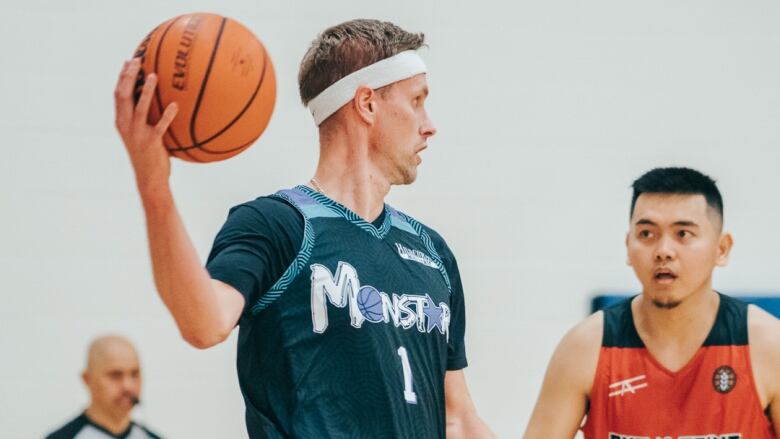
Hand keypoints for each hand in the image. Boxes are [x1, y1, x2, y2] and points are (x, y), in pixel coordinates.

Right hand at [114, 58, 177, 195]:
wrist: (149, 178)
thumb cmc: (148, 154)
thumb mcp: (140, 134)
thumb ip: (143, 118)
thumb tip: (154, 101)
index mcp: (121, 121)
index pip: (117, 94)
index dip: (122, 77)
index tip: (128, 61)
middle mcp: (126, 125)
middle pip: (122, 95)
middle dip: (129, 76)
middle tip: (138, 61)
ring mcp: (137, 134)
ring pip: (139, 107)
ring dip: (146, 90)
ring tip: (154, 75)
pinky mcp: (151, 142)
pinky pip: (160, 126)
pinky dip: (167, 115)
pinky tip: (175, 105)